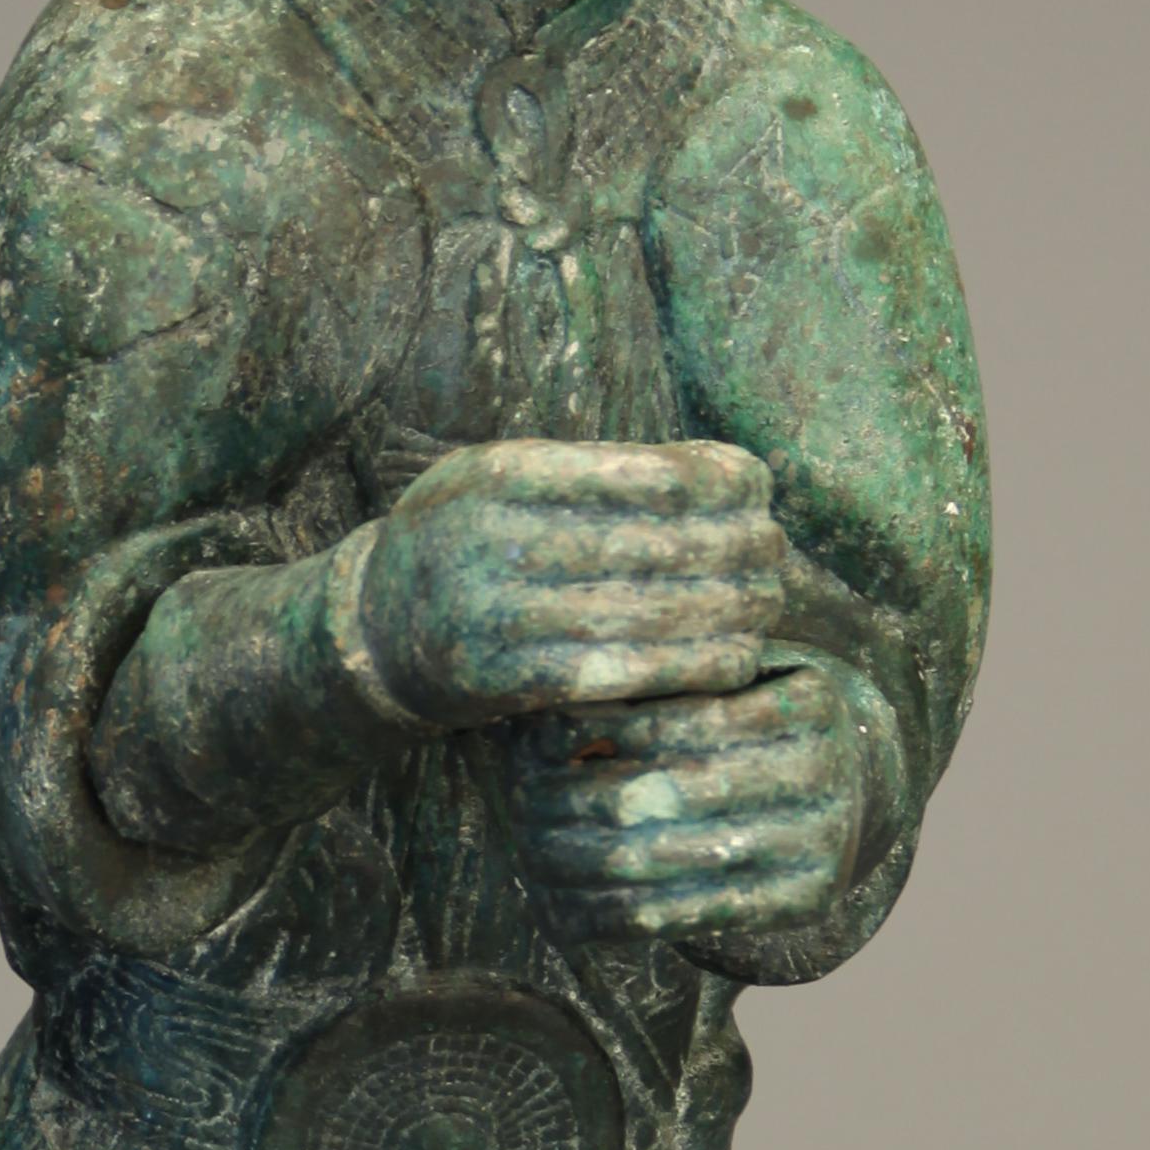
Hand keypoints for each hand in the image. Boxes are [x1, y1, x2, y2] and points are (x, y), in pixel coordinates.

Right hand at [351, 439, 783, 730]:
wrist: (372, 634)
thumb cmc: (466, 542)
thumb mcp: (500, 477)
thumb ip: (587, 469)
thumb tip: (717, 470)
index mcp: (501, 472)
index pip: (642, 471)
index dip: (717, 481)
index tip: (756, 490)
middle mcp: (494, 538)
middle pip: (654, 541)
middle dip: (733, 547)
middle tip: (777, 553)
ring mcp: (497, 613)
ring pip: (647, 611)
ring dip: (726, 610)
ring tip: (768, 603)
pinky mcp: (507, 680)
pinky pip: (622, 674)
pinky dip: (688, 666)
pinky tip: (733, 659)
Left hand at [503, 664, 871, 939]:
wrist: (849, 785)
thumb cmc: (756, 714)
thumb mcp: (723, 676)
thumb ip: (658, 678)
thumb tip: (538, 717)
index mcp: (810, 702)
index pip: (669, 722)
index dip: (591, 729)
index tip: (528, 735)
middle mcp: (827, 775)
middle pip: (664, 793)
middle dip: (576, 799)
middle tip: (514, 800)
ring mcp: (822, 844)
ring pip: (668, 859)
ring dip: (580, 860)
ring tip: (527, 848)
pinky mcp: (807, 901)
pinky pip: (687, 916)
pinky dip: (613, 913)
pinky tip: (563, 904)